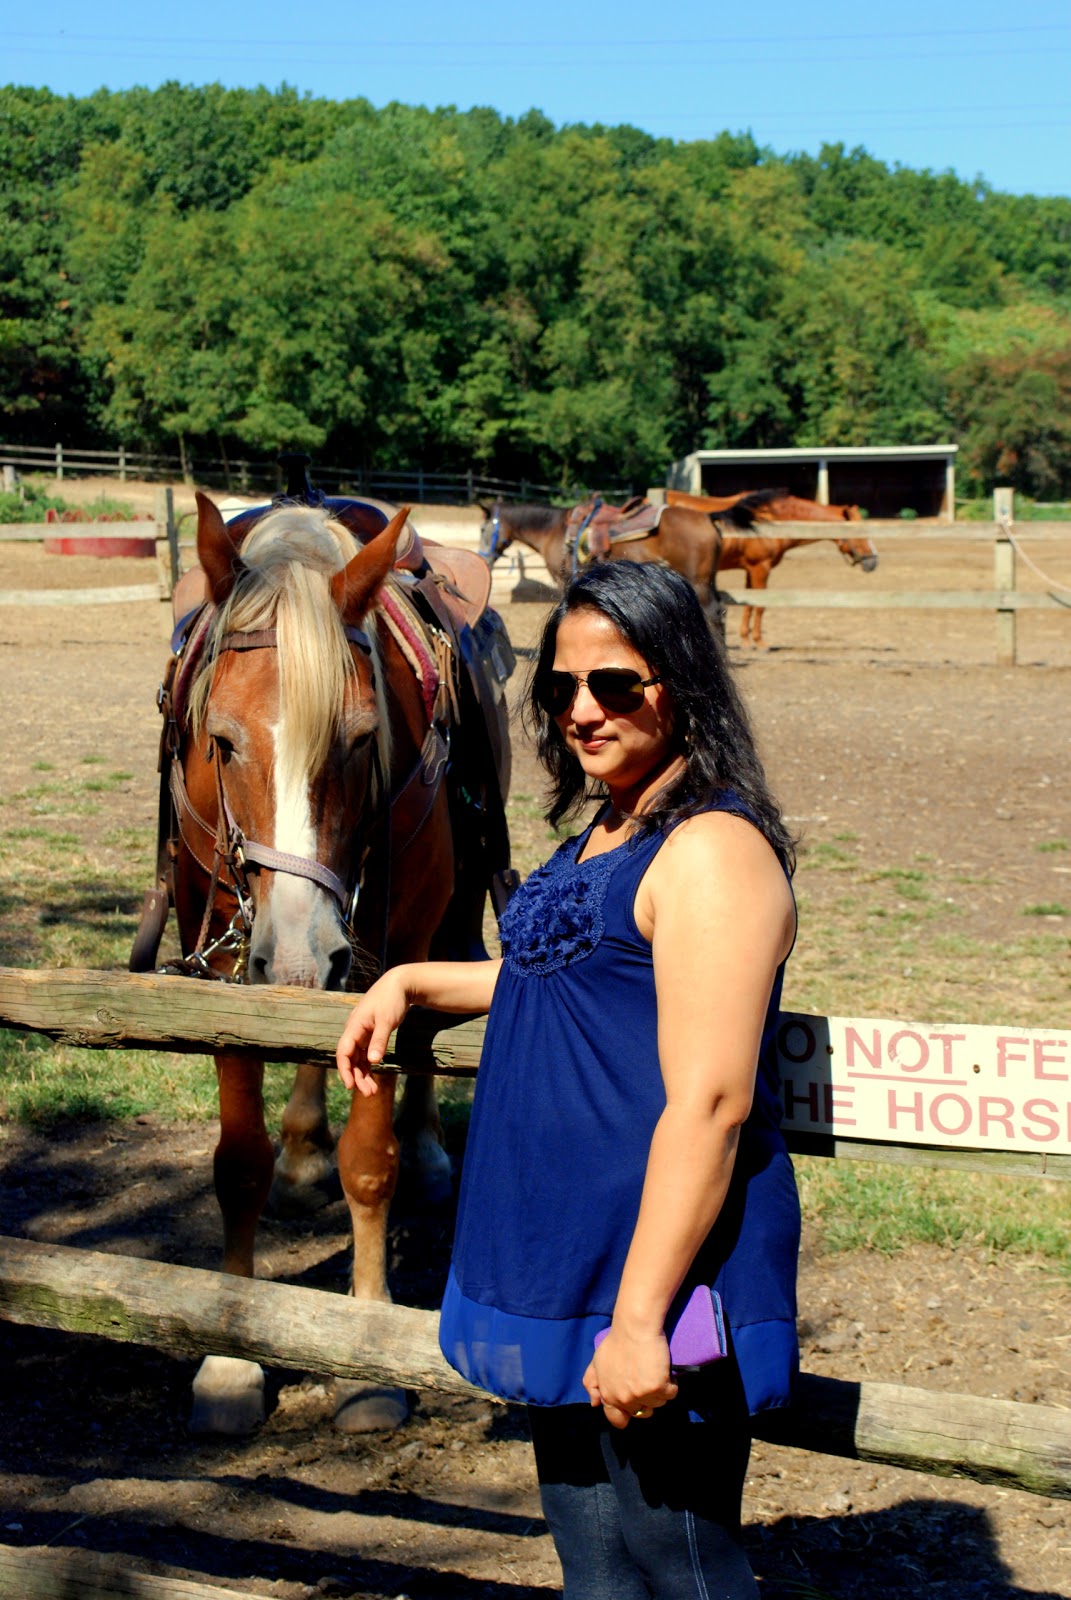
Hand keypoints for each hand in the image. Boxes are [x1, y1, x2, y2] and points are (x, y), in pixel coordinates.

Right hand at [335, 969, 410, 1096]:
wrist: (400, 984)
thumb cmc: (391, 1000)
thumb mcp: (387, 1020)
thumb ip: (379, 1040)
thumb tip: (373, 1062)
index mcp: (354, 1026)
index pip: (343, 1052)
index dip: (345, 1070)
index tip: (351, 1086)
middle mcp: (355, 1031)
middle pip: (350, 1059)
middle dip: (356, 1077)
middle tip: (368, 1094)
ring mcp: (362, 1033)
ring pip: (357, 1058)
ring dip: (363, 1074)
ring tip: (372, 1092)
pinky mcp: (371, 1034)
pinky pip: (365, 1054)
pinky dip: (368, 1066)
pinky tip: (373, 1077)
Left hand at [582, 1327, 677, 1430]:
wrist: (635, 1328)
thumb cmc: (617, 1341)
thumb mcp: (597, 1361)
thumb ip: (591, 1383)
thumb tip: (595, 1404)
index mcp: (609, 1396)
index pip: (618, 1420)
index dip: (627, 1414)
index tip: (635, 1403)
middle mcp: (624, 1399)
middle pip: (643, 1412)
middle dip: (646, 1399)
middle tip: (646, 1379)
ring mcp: (642, 1395)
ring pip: (659, 1403)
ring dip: (660, 1391)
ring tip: (654, 1371)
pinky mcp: (659, 1387)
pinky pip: (671, 1394)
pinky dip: (671, 1384)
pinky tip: (664, 1370)